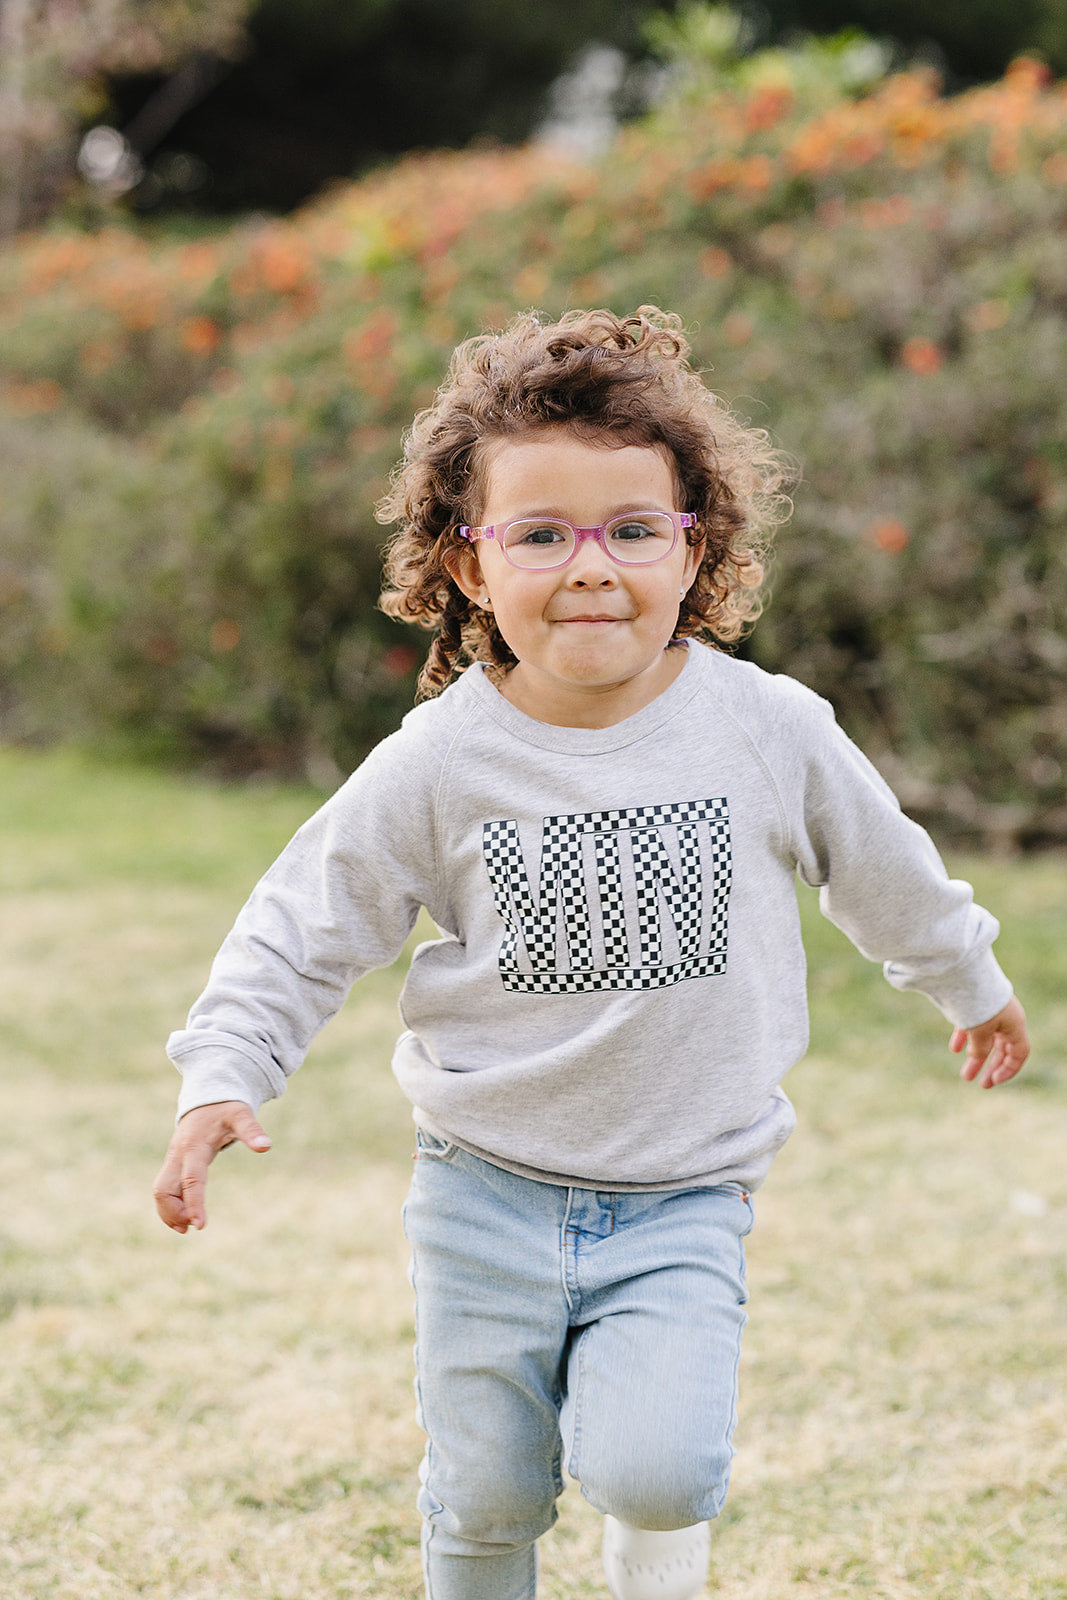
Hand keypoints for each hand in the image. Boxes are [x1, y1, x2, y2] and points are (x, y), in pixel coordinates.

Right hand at [153, 1100, 270, 1232]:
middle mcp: (177, 1155)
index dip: (193, 1202)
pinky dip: (170, 1206)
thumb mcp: (240, 1114)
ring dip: (169, 1212)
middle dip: (174, 1212)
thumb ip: (251, 1130)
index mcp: (194, 1146)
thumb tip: (266, 1146)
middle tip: (194, 1227)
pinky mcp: (172, 1165)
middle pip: (164, 1189)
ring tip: (188, 1228)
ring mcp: (172, 1160)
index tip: (199, 1225)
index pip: (190, 1179)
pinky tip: (183, 1219)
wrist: (206, 1099)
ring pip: (160, 1191)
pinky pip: (164, 1189)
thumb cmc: (225, 1108)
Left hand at [950, 995, 1029, 1088]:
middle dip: (992, 1067)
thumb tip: (975, 1057)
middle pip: (1003, 1048)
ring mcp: (988, 1010)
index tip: (994, 1080)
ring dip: (976, 1057)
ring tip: (965, 1076)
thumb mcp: (981, 1031)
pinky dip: (964, 1038)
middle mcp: (1004, 1018)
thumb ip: (980, 1048)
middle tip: (982, 1085)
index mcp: (1014, 1024)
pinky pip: (970, 1025)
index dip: (1009, 1068)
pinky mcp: (972, 1004)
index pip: (1019, 1052)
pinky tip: (955, 1049)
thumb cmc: (977, 1003)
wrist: (963, 972)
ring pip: (985, 1039)